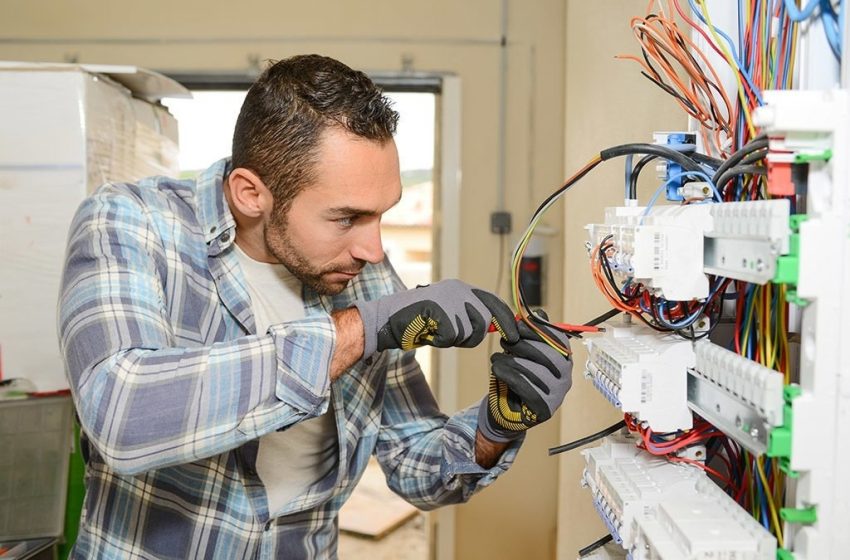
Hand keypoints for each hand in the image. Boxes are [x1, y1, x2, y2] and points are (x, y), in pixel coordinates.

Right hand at [353, 279, 518, 356]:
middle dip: (473, 335)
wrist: (387, 318)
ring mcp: (449, 300)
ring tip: (435, 330)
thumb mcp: (449, 314)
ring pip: (469, 332)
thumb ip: (471, 317)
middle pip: (484, 321)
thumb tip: (498, 327)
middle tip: (451, 336)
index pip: (494, 302)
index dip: (507, 320)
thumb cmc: (418, 320)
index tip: (515, 335)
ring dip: (454, 339)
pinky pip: (452, 338)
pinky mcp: (439, 311)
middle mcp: (458, 290)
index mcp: (461, 288)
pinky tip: (428, 332)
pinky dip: (441, 341)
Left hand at [478, 312, 572, 442]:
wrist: (507, 410)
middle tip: (504, 342)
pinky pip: (526, 388)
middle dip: (523, 345)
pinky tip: (496, 369)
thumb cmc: (517, 377)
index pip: (558, 341)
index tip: (518, 326)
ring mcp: (557, 395)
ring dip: (511, 360)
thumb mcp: (523, 353)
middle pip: (548, 355)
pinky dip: (509, 375)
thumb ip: (532, 335)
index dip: (538, 330)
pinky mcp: (544, 409)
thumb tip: (539, 313)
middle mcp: (565, 377)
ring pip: (535, 371)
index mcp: (564, 360)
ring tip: (496, 358)